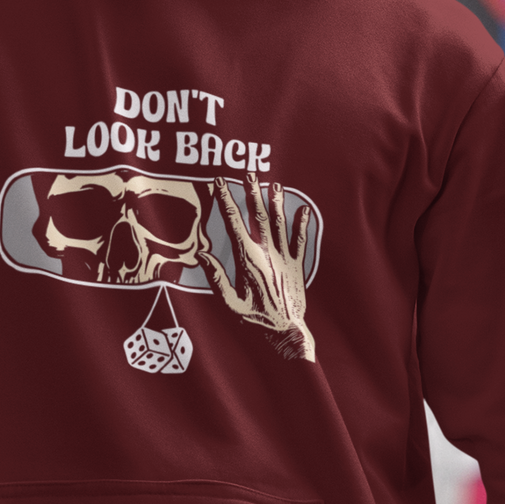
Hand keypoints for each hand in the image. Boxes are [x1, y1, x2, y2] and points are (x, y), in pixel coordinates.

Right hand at [199, 176, 315, 361]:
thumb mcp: (229, 302)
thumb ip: (216, 277)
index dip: (226, 201)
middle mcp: (267, 253)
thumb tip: (201, 255)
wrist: (285, 330)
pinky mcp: (297, 265)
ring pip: (279, 223)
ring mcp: (284, 257)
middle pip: (258, 215)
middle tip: (249, 173)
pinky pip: (300, 240)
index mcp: (247, 259)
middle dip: (252, 192)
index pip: (234, 223)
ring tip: (274, 184)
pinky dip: (302, 225)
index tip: (220, 183)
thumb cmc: (255, 318)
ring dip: (276, 202)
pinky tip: (303, 210)